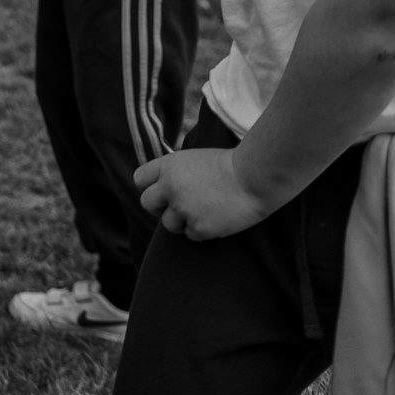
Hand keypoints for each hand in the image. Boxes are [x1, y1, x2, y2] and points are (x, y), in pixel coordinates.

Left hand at [135, 148, 275, 240]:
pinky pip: (191, 235)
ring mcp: (183, 208)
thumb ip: (176, 172)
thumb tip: (163, 187)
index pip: (140, 179)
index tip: (161, 191)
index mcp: (168, 166)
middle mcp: (170, 186)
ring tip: (204, 212)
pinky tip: (217, 219)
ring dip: (182, 222)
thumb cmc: (232, 165)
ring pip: (169, 224)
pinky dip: (202, 231)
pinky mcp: (199, 227)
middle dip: (160, 208)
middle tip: (177, 208)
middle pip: (147, 203)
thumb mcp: (195, 159)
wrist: (255, 177)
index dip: (150, 186)